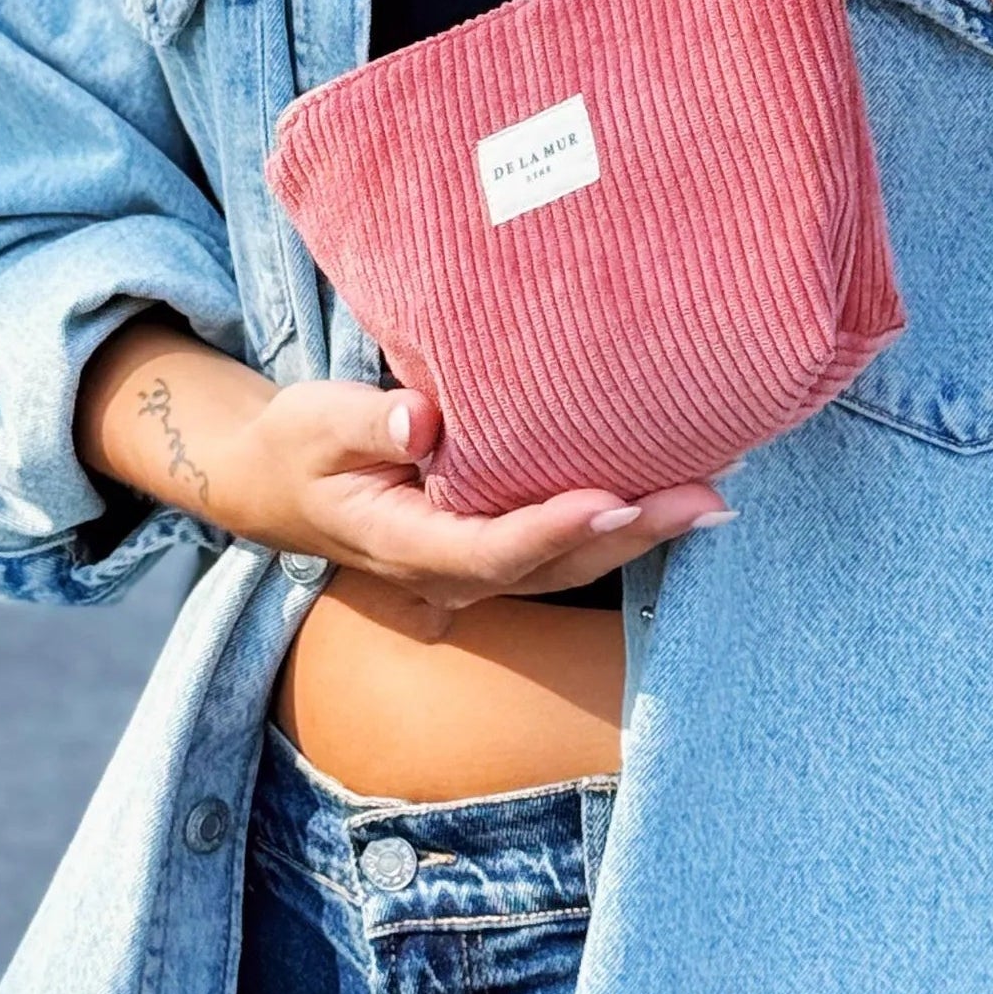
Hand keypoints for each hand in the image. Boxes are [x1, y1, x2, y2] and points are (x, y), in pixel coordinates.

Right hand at [76, 320, 731, 634]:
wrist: (277, 484)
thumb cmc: (298, 446)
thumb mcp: (314, 424)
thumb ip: (368, 423)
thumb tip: (424, 422)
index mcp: (406, 544)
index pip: (492, 547)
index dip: (555, 526)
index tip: (612, 495)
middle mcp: (452, 571)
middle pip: (556, 563)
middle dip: (634, 533)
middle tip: (706, 497)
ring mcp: (478, 567)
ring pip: (574, 564)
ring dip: (645, 534)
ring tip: (715, 495)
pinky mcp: (496, 544)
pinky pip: (569, 545)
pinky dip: (625, 522)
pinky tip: (679, 493)